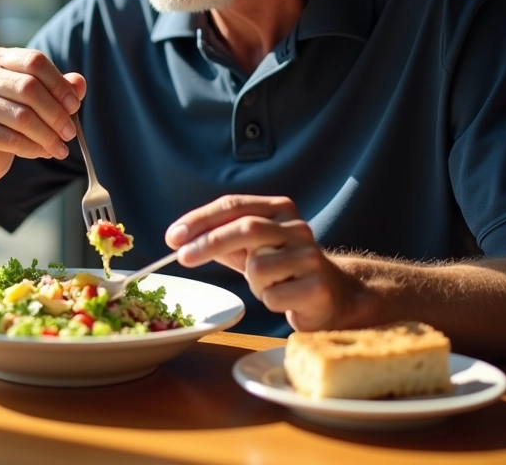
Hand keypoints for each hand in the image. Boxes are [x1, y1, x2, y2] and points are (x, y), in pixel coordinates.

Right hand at [0, 48, 85, 185]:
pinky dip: (33, 148)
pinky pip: (12, 139)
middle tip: (70, 133)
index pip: (34, 61)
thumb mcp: (36, 100)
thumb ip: (58, 88)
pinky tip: (44, 153)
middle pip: (29, 88)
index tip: (75, 105)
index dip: (59, 84)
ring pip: (22, 116)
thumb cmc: (10, 119)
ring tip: (61, 147)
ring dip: (48, 135)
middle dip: (56, 113)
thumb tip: (79, 83)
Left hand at [165, 194, 364, 330]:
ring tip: (269, 285)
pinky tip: (285, 298)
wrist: (332, 296)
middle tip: (181, 258)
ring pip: (258, 268)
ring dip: (252, 283)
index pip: (234, 205)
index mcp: (279, 209)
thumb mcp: (250, 248)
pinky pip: (272, 296)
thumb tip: (179, 239)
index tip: (173, 236)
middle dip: (208, 243)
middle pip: (246, 228)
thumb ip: (219, 238)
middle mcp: (297, 227)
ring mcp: (310, 256)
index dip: (200, 220)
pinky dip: (268, 301)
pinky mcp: (317, 286)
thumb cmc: (282, 270)